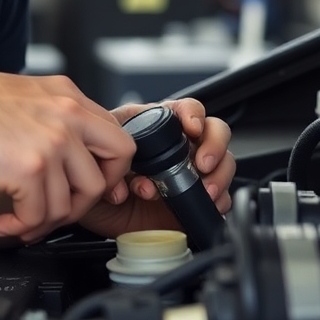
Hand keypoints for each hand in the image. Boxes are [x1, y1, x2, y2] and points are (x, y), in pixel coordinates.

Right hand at [0, 68, 134, 242]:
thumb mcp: (20, 97)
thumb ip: (49, 119)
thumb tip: (63, 156)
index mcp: (67, 96)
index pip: (117, 137)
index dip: (110, 171)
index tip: (95, 190)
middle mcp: (68, 115)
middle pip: (111, 170)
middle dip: (88, 199)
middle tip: (59, 210)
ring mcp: (53, 142)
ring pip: (72, 202)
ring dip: (44, 221)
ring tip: (18, 220)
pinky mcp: (30, 168)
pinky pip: (39, 215)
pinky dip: (20, 228)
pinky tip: (2, 222)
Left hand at [80, 99, 233, 237]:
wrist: (96, 211)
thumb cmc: (95, 175)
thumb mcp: (96, 156)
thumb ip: (113, 161)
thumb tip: (134, 181)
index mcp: (156, 127)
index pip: (186, 109)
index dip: (194, 114)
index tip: (191, 128)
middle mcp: (179, 146)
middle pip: (215, 132)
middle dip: (215, 145)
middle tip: (203, 163)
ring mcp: (191, 172)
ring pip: (224, 164)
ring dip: (217, 176)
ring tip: (202, 190)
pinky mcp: (195, 199)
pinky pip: (221, 197)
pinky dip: (217, 201)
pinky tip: (199, 204)